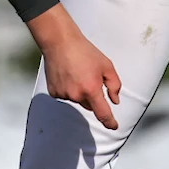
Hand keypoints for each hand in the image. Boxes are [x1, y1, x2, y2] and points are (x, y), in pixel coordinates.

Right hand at [27, 4, 122, 129]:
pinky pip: (65, 96)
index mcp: (91, 89)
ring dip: (80, 92)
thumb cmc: (84, 51)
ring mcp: (64, 94)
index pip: (103, 113)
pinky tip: (67, 75)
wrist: (60, 42)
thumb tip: (115, 100)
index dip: (110, 122)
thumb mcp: (107, 65)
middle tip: (90, 77)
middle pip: (90, 105)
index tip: (113, 126)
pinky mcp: (54, 92)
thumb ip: (115, 85)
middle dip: (93, 96)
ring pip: (77, 100)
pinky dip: (68, 89)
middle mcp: (77, 95)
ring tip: (77, 72)